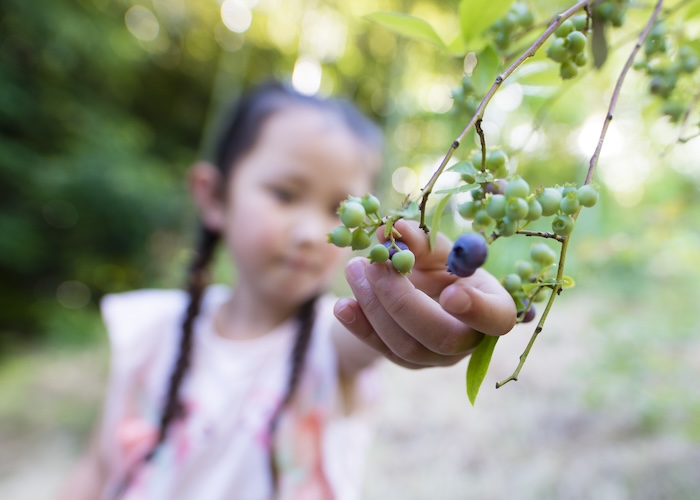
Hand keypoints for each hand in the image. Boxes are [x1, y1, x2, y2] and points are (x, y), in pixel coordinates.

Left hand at [334, 220, 515, 368]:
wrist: (420, 290)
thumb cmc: (442, 266)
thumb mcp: (439, 250)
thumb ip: (424, 241)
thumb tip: (395, 228)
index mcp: (492, 308)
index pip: (496, 318)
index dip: (477, 310)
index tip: (451, 292)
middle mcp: (468, 341)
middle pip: (441, 336)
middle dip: (403, 301)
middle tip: (376, 265)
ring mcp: (435, 358)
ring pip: (405, 345)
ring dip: (374, 306)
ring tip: (355, 267)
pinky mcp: (404, 361)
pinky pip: (380, 349)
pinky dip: (358, 326)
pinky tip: (341, 305)